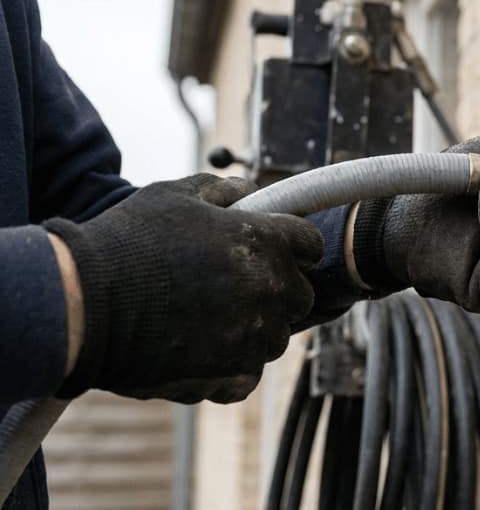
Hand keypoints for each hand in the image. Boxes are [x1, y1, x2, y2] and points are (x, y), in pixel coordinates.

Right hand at [44, 174, 322, 403]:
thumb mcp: (174, 195)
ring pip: (275, 336)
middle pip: (300, 294)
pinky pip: (249, 374)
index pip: (311, 244)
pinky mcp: (233, 374)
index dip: (290, 244)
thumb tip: (250, 191)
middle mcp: (272, 289)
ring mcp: (255, 336)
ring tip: (205, 318)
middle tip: (231, 285)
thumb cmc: (127, 243)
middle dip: (275, 289)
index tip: (268, 249)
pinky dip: (230, 367)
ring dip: (252, 329)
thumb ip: (223, 190)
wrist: (84, 304)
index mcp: (267, 241)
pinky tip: (198, 350)